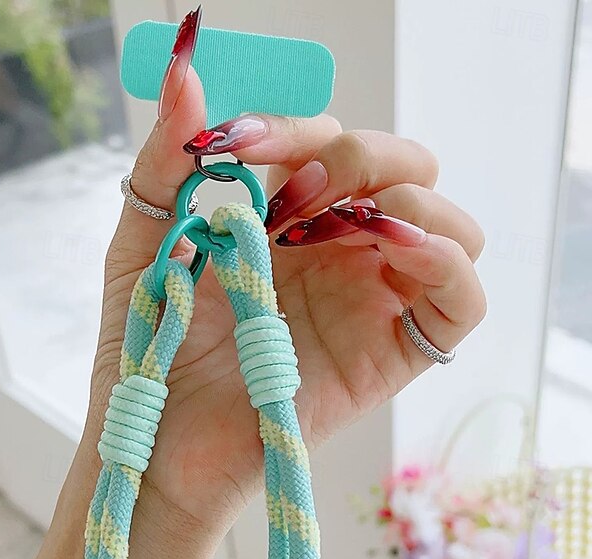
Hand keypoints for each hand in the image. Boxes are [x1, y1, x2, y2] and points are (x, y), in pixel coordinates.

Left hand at [81, 67, 484, 541]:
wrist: (150, 441)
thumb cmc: (145, 349)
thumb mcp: (143, 243)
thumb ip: (167, 161)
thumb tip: (185, 70)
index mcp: (285, 226)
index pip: (331, 143)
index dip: (295, 129)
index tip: (234, 150)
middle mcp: (336, 258)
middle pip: (403, 170)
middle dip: (358, 157)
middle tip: (292, 202)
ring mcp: (367, 305)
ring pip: (448, 224)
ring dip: (403, 199)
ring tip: (331, 232)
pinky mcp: (389, 358)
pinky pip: (462, 301)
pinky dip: (447, 261)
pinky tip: (390, 247)